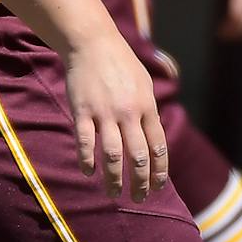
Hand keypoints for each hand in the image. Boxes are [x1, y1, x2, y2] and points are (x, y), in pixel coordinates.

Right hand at [63, 32, 168, 201]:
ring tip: (113, 194)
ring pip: (112, 155)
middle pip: (138, 156)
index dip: (159, 170)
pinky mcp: (83, 111)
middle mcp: (129, 112)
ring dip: (114, 179)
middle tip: (139, 198)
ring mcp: (105, 112)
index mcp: (147, 106)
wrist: (93, 43)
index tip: (157, 187)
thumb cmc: (121, 64)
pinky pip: (85, 142)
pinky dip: (87, 161)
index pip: (158, 146)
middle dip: (140, 182)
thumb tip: (154, 139)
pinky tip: (88, 172)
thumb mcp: (145, 83)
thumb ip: (150, 111)